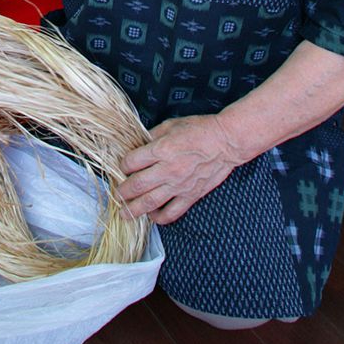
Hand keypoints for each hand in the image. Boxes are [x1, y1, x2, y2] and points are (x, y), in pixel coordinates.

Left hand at [117, 114, 242, 224]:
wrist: (226, 142)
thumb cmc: (200, 129)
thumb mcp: (171, 125)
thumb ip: (152, 136)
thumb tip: (137, 146)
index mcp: (161, 149)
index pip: (132, 162)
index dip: (122, 165)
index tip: (122, 167)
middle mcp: (167, 170)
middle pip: (137, 185)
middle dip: (122, 192)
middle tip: (116, 195)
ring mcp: (179, 185)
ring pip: (150, 203)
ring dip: (134, 210)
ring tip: (124, 214)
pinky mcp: (191, 196)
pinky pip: (172, 213)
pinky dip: (159, 218)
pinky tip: (152, 216)